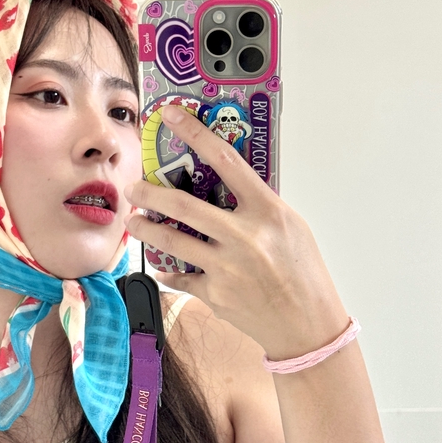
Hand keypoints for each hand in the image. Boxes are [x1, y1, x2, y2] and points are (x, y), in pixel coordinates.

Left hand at [124, 105, 348, 359]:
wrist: (307, 326)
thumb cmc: (304, 273)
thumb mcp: (292, 227)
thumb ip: (258, 206)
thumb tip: (224, 187)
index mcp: (267, 212)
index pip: (226, 160)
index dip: (196, 134)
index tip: (173, 117)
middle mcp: (244, 237)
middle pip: (184, 206)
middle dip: (151, 194)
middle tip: (134, 188)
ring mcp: (226, 267)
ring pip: (172, 242)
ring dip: (146, 230)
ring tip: (134, 222)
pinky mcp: (215, 294)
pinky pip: (181, 277)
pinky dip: (170, 270)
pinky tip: (163, 265)